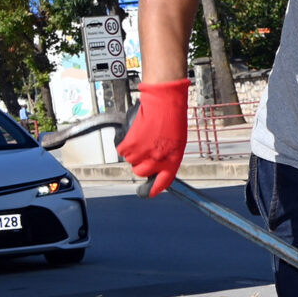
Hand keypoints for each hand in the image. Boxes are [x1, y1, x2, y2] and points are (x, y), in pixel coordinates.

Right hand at [115, 79, 190, 194]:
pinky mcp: (130, 145)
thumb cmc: (172, 119)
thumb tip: (158, 164)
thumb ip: (167, 156)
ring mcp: (143, 154)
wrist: (164, 103)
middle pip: (141, 172)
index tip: (148, 193)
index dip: (154, 189)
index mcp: (172, 161)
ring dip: (133, 152)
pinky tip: (135, 133)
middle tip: (143, 151)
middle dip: (140, 164)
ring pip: (130, 161)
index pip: (163, 182)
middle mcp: (158, 160)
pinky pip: (122, 151)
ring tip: (142, 137)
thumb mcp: (176, 142)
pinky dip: (124, 143)